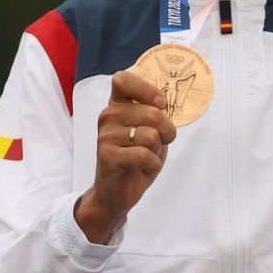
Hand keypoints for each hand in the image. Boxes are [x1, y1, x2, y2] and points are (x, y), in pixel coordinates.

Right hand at [74, 71, 177, 242]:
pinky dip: (152, 165)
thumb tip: (164, 103)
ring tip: (145, 157)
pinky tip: (142, 168)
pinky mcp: (108, 156)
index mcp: (117, 105)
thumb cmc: (136, 158)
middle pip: (153, 113)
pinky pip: (145, 155)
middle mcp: (108, 116)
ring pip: (151, 136)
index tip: (160, 104)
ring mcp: (106, 136)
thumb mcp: (149, 131)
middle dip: (167, 132)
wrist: (115, 193)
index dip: (146, 89)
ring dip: (157, 151)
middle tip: (158, 144)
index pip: (123, 79)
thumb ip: (154, 114)